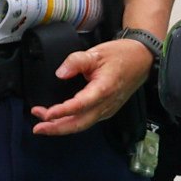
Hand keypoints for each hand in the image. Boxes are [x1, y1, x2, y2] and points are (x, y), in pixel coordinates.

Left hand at [33, 35, 154, 135]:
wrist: (142, 59)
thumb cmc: (121, 55)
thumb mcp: (97, 52)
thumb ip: (76, 61)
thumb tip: (60, 73)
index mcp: (104, 89)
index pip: (79, 105)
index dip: (61, 111)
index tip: (45, 113)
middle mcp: (106, 104)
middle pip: (79, 123)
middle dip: (57, 128)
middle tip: (38, 127)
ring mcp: (108, 109)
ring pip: (83, 125)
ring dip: (62, 126)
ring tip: (43, 123)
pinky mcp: (107, 110)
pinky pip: (88, 121)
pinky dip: (72, 123)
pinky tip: (60, 121)